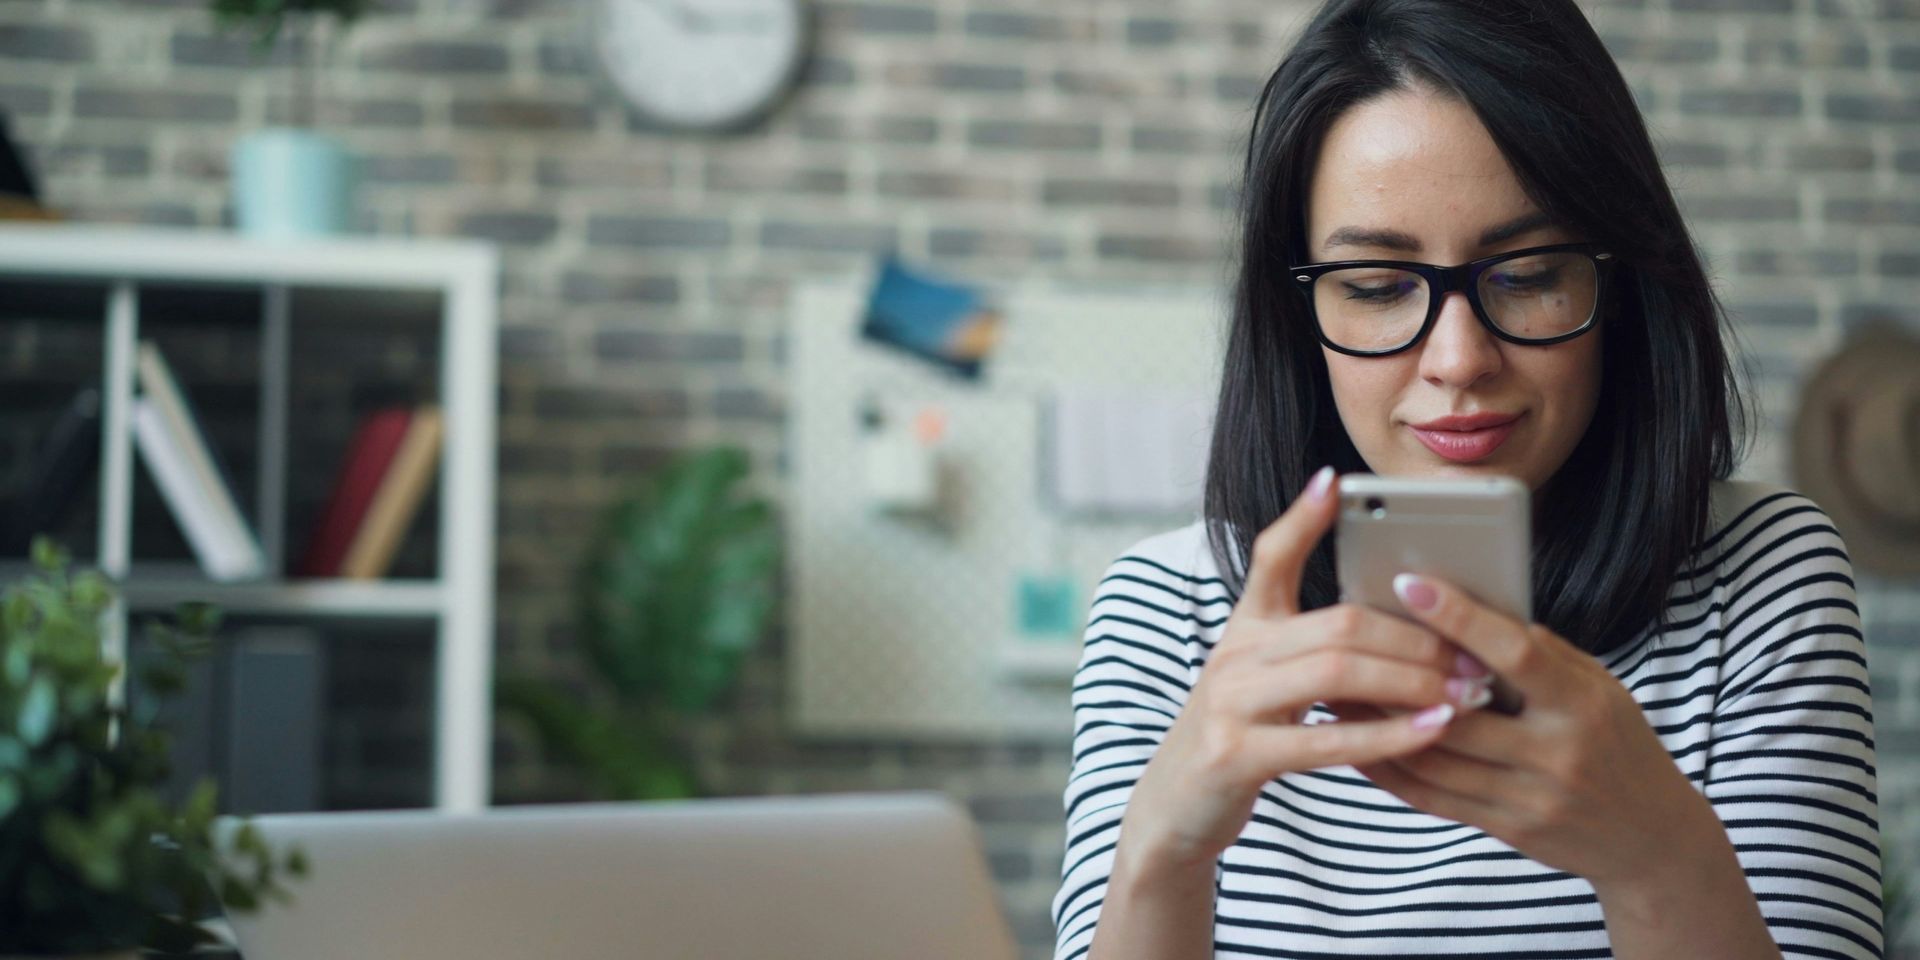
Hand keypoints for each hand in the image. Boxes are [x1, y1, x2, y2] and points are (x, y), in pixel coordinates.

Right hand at [1114, 469, 1499, 872]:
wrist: (1173, 807)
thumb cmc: (1237, 738)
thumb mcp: (1260, 678)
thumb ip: (1310, 647)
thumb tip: (1391, 621)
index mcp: (1244, 629)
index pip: (1270, 556)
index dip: (1303, 517)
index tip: (1337, 481)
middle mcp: (1233, 655)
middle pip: (1338, 623)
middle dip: (1415, 638)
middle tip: (1473, 658)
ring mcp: (1229, 703)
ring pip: (1336, 672)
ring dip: (1413, 682)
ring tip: (1465, 694)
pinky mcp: (1235, 755)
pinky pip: (1325, 739)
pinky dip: (1388, 735)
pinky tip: (1432, 732)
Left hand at [1334, 574, 1719, 887]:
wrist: (1650, 837)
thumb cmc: (1617, 743)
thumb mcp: (1598, 687)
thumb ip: (1539, 654)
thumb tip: (1467, 610)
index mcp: (1582, 704)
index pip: (1515, 653)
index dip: (1460, 617)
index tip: (1408, 582)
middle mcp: (1557, 754)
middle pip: (1457, 711)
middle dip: (1393, 677)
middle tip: (1342, 639)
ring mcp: (1530, 797)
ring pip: (1432, 756)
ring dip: (1374, 723)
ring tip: (1334, 687)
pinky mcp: (1506, 828)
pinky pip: (1430, 796)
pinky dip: (1386, 767)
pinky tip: (1355, 740)